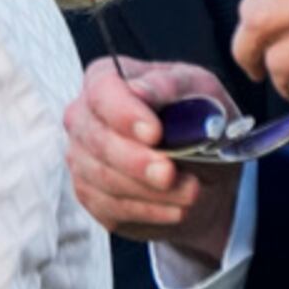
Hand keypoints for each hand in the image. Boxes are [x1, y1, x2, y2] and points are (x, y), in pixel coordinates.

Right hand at [64, 57, 241, 263]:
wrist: (206, 167)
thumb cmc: (199, 118)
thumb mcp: (198, 90)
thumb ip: (169, 85)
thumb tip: (139, 90)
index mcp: (106, 78)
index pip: (103, 91)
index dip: (125, 113)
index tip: (155, 133)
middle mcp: (84, 115)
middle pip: (98, 139)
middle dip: (137, 161)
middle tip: (170, 173)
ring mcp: (81, 157)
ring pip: (104, 178)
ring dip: (150, 191)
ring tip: (190, 192)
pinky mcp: (90, 194)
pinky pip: (110, 208)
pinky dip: (148, 211)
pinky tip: (176, 208)